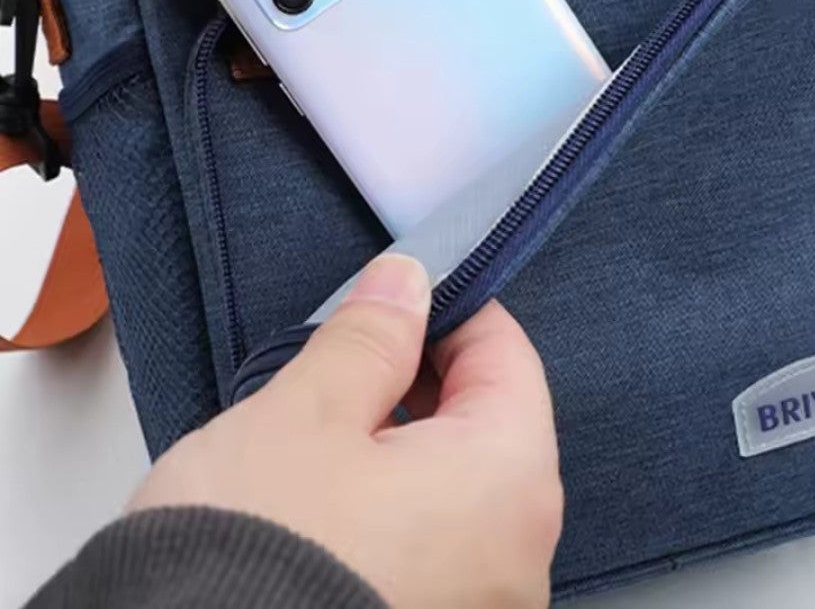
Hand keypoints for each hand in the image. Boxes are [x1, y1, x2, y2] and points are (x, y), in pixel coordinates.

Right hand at [130, 255, 563, 607]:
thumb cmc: (251, 552)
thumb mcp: (308, 411)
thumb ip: (372, 336)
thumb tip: (409, 282)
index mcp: (508, 483)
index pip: (508, 357)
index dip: (453, 309)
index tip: (402, 293)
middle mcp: (518, 555)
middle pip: (489, 419)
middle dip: (423, 372)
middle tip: (352, 353)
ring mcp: (482, 601)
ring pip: (459, 479)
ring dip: (406, 435)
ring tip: (331, 424)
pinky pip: (438, 534)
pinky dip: (399, 495)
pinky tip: (336, 489)